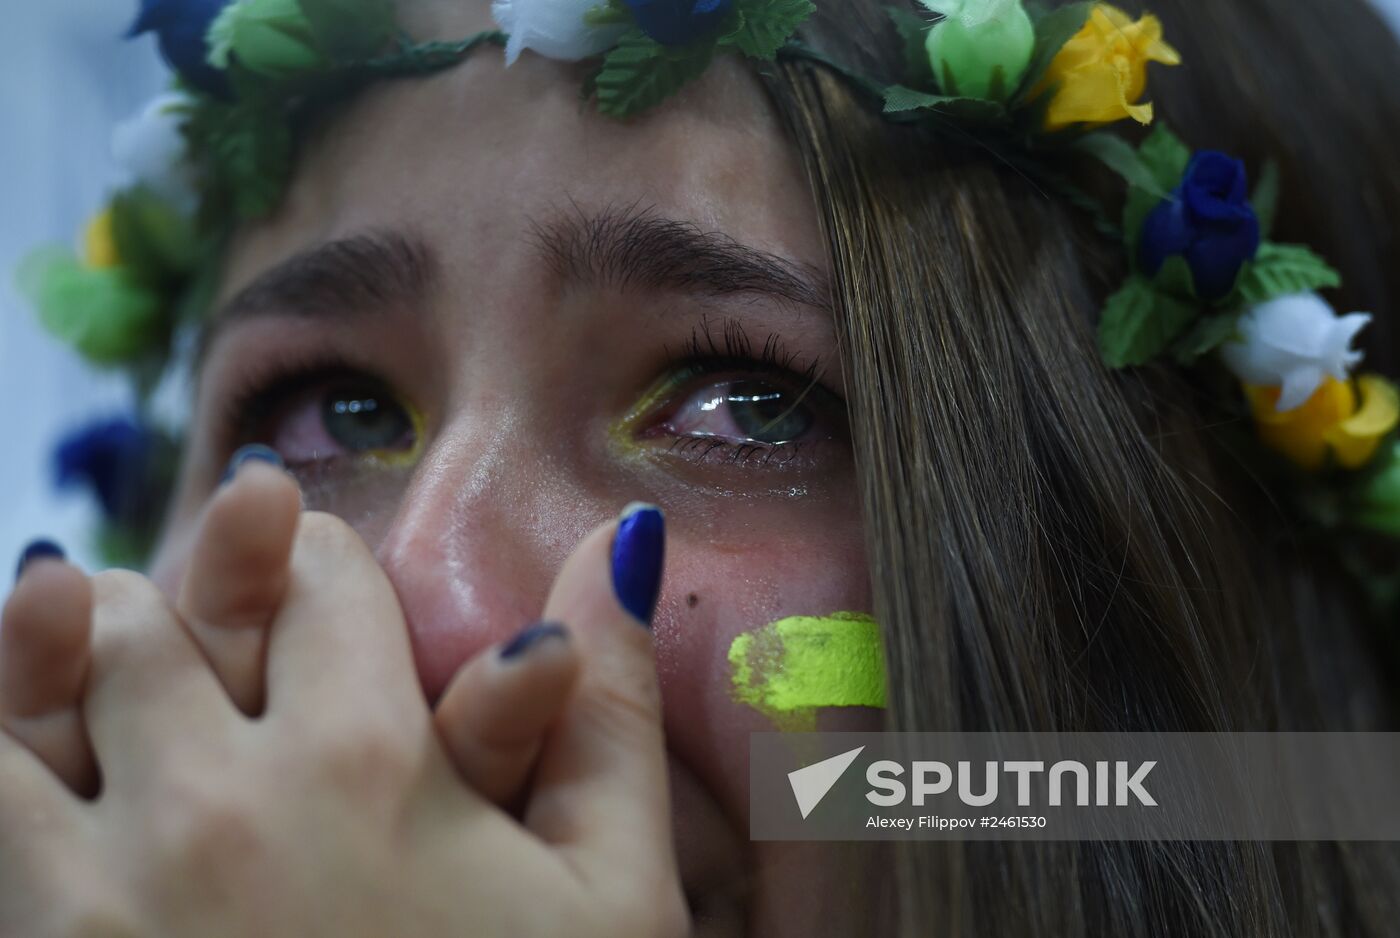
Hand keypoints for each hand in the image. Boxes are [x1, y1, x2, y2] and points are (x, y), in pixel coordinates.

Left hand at [0, 459, 685, 936]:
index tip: (325, 584)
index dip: (326, 563)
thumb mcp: (613, 898)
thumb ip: (608, 715)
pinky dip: (10, 766)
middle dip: (186, 597)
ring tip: (99, 665)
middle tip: (212, 631)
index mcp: (371, 760)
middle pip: (155, 611)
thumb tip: (615, 546)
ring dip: (58, 658)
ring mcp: (100, 890)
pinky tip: (51, 775)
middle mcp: (218, 799)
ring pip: (28, 690)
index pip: (321, 576)